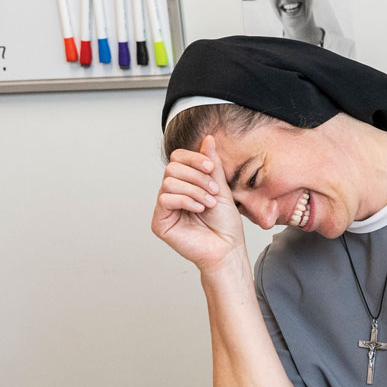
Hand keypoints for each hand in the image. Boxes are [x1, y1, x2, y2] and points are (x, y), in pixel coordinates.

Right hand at [151, 139, 244, 273]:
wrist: (227, 248)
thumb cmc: (225, 223)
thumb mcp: (220, 187)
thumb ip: (211, 165)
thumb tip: (208, 139)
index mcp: (185, 184)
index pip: (178, 158)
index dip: (193, 158)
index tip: (211, 168)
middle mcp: (172, 194)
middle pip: (171, 167)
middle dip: (196, 176)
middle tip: (212, 191)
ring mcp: (164, 208)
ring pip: (168, 181)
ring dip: (194, 190)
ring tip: (208, 203)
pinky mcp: (159, 222)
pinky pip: (165, 199)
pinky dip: (185, 200)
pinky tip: (198, 209)